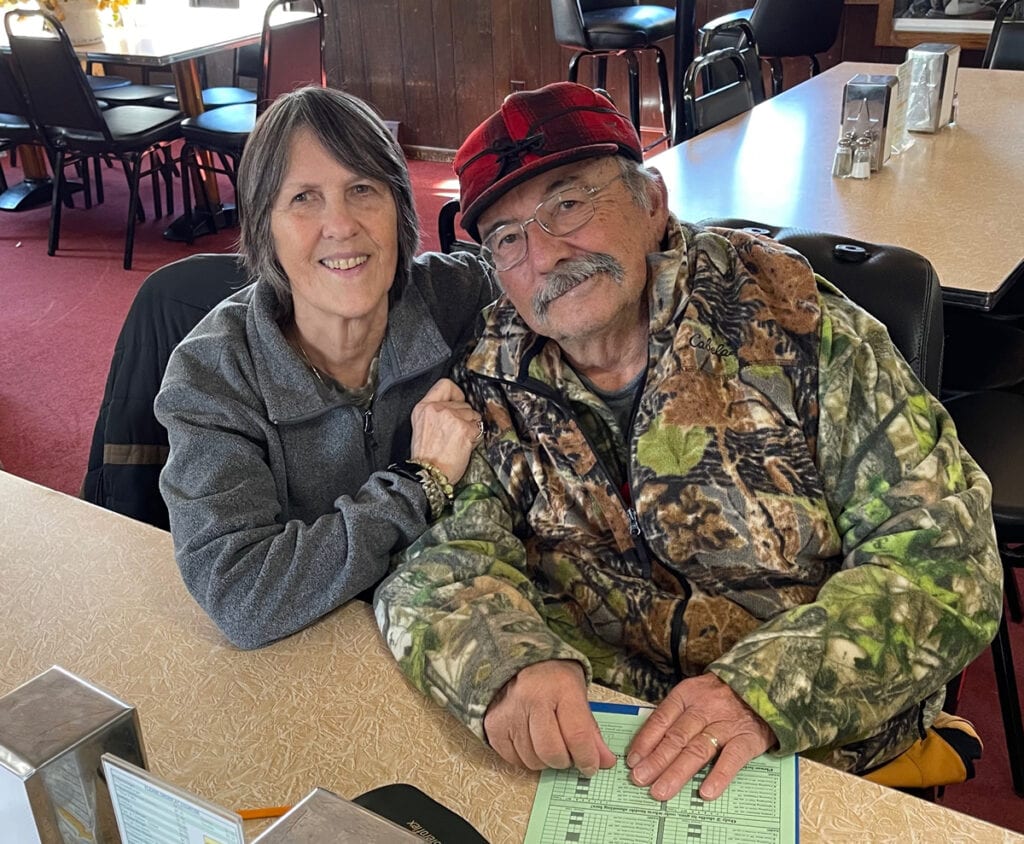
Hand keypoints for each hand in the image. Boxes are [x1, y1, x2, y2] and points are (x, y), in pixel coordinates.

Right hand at [409, 378, 481, 483]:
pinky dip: (475, 437)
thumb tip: (454, 405)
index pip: (444, 384)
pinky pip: (478, 428)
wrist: (429, 474)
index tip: (459, 400)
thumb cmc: (427, 457)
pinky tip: (464, 446)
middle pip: (463, 402)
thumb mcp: (422, 427)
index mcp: (423, 407)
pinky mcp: (464, 428)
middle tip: (455, 433)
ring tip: (458, 440)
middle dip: (464, 416)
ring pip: (473, 414)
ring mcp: (451, 417)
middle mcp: (437, 409)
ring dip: (471, 427)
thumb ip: (435, 412)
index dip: (456, 392)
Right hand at [484, 660, 616, 777]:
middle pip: (552, 752)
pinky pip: (514, 760)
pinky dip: (526, 758)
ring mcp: (509, 711)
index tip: (591, 766)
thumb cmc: (553, 680)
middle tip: (567, 753)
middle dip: (564, 761)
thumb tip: (604, 762)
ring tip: (548, 742)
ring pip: (532, 760)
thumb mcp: (578, 695)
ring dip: (545, 761)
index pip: (577, 735)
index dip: (587, 758)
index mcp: (561, 687)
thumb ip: (591, 730)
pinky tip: (531, 741)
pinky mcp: (494, 725)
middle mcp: (532, 697)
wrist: (519, 663)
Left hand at [626, 674, 775, 800]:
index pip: (661, 718)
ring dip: (678, 772)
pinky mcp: (748, 738)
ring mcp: (727, 724)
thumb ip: (675, 715)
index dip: (645, 740)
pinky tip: (705, 791)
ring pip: (698, 749)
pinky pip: (732, 759)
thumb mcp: (696, 694)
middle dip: (656, 760)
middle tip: (640, 779)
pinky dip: (718, 776)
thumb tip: (647, 744)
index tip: (632, 760)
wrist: (765, 685)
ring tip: (662, 790)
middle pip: (677, 737)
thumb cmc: (723, 695)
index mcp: (688, 695)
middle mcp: (705, 708)